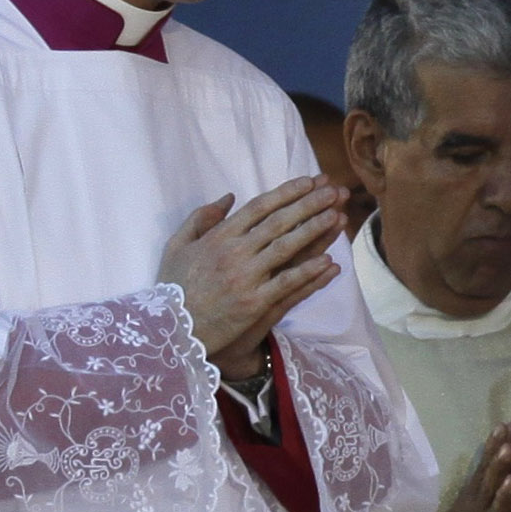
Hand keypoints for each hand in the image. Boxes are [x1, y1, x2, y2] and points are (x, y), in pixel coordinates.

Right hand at [159, 177, 346, 377]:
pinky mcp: (254, 303)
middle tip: (334, 191)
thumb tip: (229, 197)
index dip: (287, 193)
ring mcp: (246, 277)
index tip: (309, 182)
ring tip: (337, 215)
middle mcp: (234, 252)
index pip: (259, 207)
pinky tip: (329, 261)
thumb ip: (201, 218)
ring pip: (286, 248)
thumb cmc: (174, 287)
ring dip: (314, 230)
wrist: (173, 330)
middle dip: (309, 204)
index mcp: (218, 236)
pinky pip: (287, 283)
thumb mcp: (177, 245)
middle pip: (279, 222)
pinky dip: (308, 272)